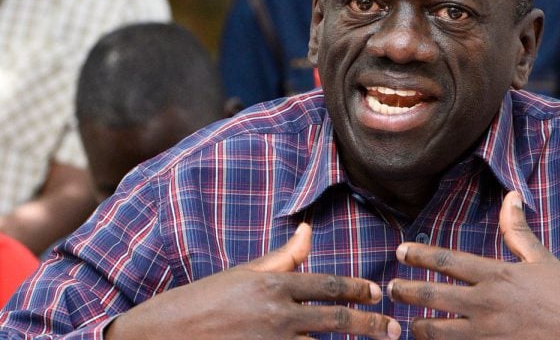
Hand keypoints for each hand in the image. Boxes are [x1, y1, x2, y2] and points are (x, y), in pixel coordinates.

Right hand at [107, 223, 400, 339]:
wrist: (164, 335)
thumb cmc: (207, 300)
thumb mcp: (246, 273)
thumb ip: (284, 256)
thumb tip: (308, 231)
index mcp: (273, 285)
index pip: (328, 285)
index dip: (359, 289)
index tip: (378, 292)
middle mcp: (276, 314)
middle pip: (336, 319)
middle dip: (371, 324)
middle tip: (393, 328)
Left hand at [387, 192, 559, 339]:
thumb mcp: (541, 258)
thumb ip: (517, 229)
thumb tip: (511, 195)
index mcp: (496, 275)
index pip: (447, 262)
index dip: (419, 255)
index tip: (400, 251)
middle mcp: (486, 304)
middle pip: (431, 296)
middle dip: (404, 291)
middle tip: (389, 288)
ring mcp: (487, 334)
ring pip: (436, 332)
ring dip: (417, 327)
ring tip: (407, 324)